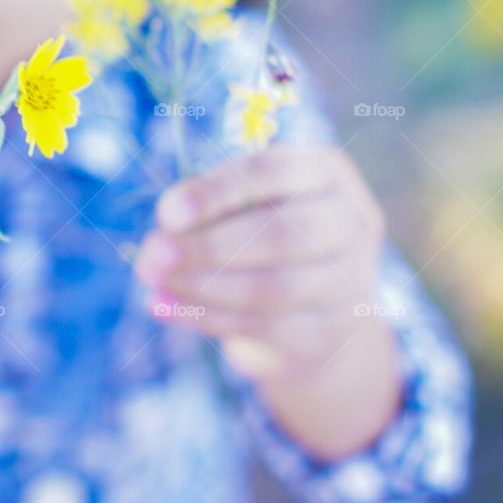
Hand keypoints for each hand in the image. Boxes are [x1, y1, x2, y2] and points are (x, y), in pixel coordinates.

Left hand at [134, 144, 386, 384]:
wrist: (311, 302)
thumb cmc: (264, 230)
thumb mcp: (243, 204)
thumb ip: (209, 207)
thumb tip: (166, 229)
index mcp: (326, 172)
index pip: (274, 172)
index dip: (218, 192)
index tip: (167, 214)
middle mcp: (351, 221)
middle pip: (281, 235)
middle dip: (207, 247)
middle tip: (150, 258)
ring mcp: (350, 280)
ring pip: (273, 288)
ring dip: (203, 286)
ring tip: (156, 283)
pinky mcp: (331, 330)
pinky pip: (266, 327)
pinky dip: (209, 317)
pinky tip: (169, 309)